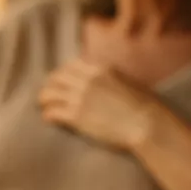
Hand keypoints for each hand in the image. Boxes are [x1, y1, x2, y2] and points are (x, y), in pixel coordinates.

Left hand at [38, 58, 159, 150]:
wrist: (147, 123)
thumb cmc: (146, 106)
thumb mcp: (128, 82)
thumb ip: (113, 79)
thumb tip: (110, 82)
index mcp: (100, 69)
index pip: (72, 65)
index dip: (63, 73)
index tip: (60, 80)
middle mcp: (87, 80)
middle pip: (57, 77)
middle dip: (50, 84)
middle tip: (48, 93)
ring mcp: (80, 97)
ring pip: (50, 93)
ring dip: (45, 98)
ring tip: (44, 105)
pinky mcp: (77, 116)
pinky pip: (53, 112)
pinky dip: (49, 114)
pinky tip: (48, 118)